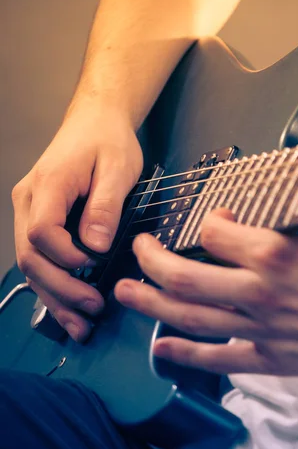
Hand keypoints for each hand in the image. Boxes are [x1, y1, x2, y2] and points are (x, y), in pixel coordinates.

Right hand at [12, 105, 142, 341]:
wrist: (96, 123)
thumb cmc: (108, 141)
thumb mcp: (118, 168)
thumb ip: (105, 207)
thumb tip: (95, 246)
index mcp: (49, 186)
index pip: (42, 232)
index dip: (66, 257)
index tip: (94, 266)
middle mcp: (29, 201)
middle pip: (31, 256)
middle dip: (61, 289)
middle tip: (93, 308)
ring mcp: (30, 212)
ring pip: (31, 264)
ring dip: (55, 297)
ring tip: (82, 325)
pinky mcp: (39, 221)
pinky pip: (40, 259)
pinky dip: (54, 287)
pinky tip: (69, 310)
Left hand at [115, 209, 297, 387]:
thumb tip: (287, 169)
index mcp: (273, 253)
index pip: (212, 231)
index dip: (204, 219)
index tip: (209, 219)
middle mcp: (258, 292)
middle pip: (181, 276)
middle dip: (150, 259)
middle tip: (138, 249)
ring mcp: (260, 330)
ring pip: (189, 318)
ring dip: (149, 305)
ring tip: (125, 294)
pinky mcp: (271, 359)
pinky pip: (219, 360)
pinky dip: (186, 354)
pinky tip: (162, 346)